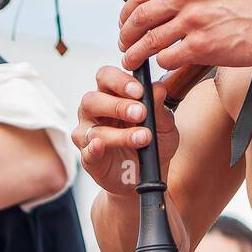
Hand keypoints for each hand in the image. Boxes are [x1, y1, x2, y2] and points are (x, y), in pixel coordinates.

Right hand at [75, 67, 179, 196]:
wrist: (149, 174)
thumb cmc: (154, 140)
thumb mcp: (164, 124)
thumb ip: (160, 107)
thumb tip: (158, 89)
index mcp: (111, 94)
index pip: (106, 76)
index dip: (120, 80)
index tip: (140, 90)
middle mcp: (94, 112)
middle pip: (92, 99)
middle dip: (118, 105)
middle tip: (140, 113)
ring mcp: (88, 135)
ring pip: (93, 129)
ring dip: (119, 133)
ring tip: (143, 137)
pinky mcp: (89, 159)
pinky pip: (87, 152)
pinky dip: (94, 149)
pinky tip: (101, 146)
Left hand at [116, 0, 251, 71]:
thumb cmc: (251, 5)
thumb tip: (160, 3)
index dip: (127, 10)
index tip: (125, 21)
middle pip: (139, 16)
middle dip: (126, 34)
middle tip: (124, 43)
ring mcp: (193, 21)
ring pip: (148, 40)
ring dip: (135, 53)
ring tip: (132, 60)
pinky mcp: (201, 46)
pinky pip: (166, 57)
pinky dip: (161, 63)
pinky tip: (162, 65)